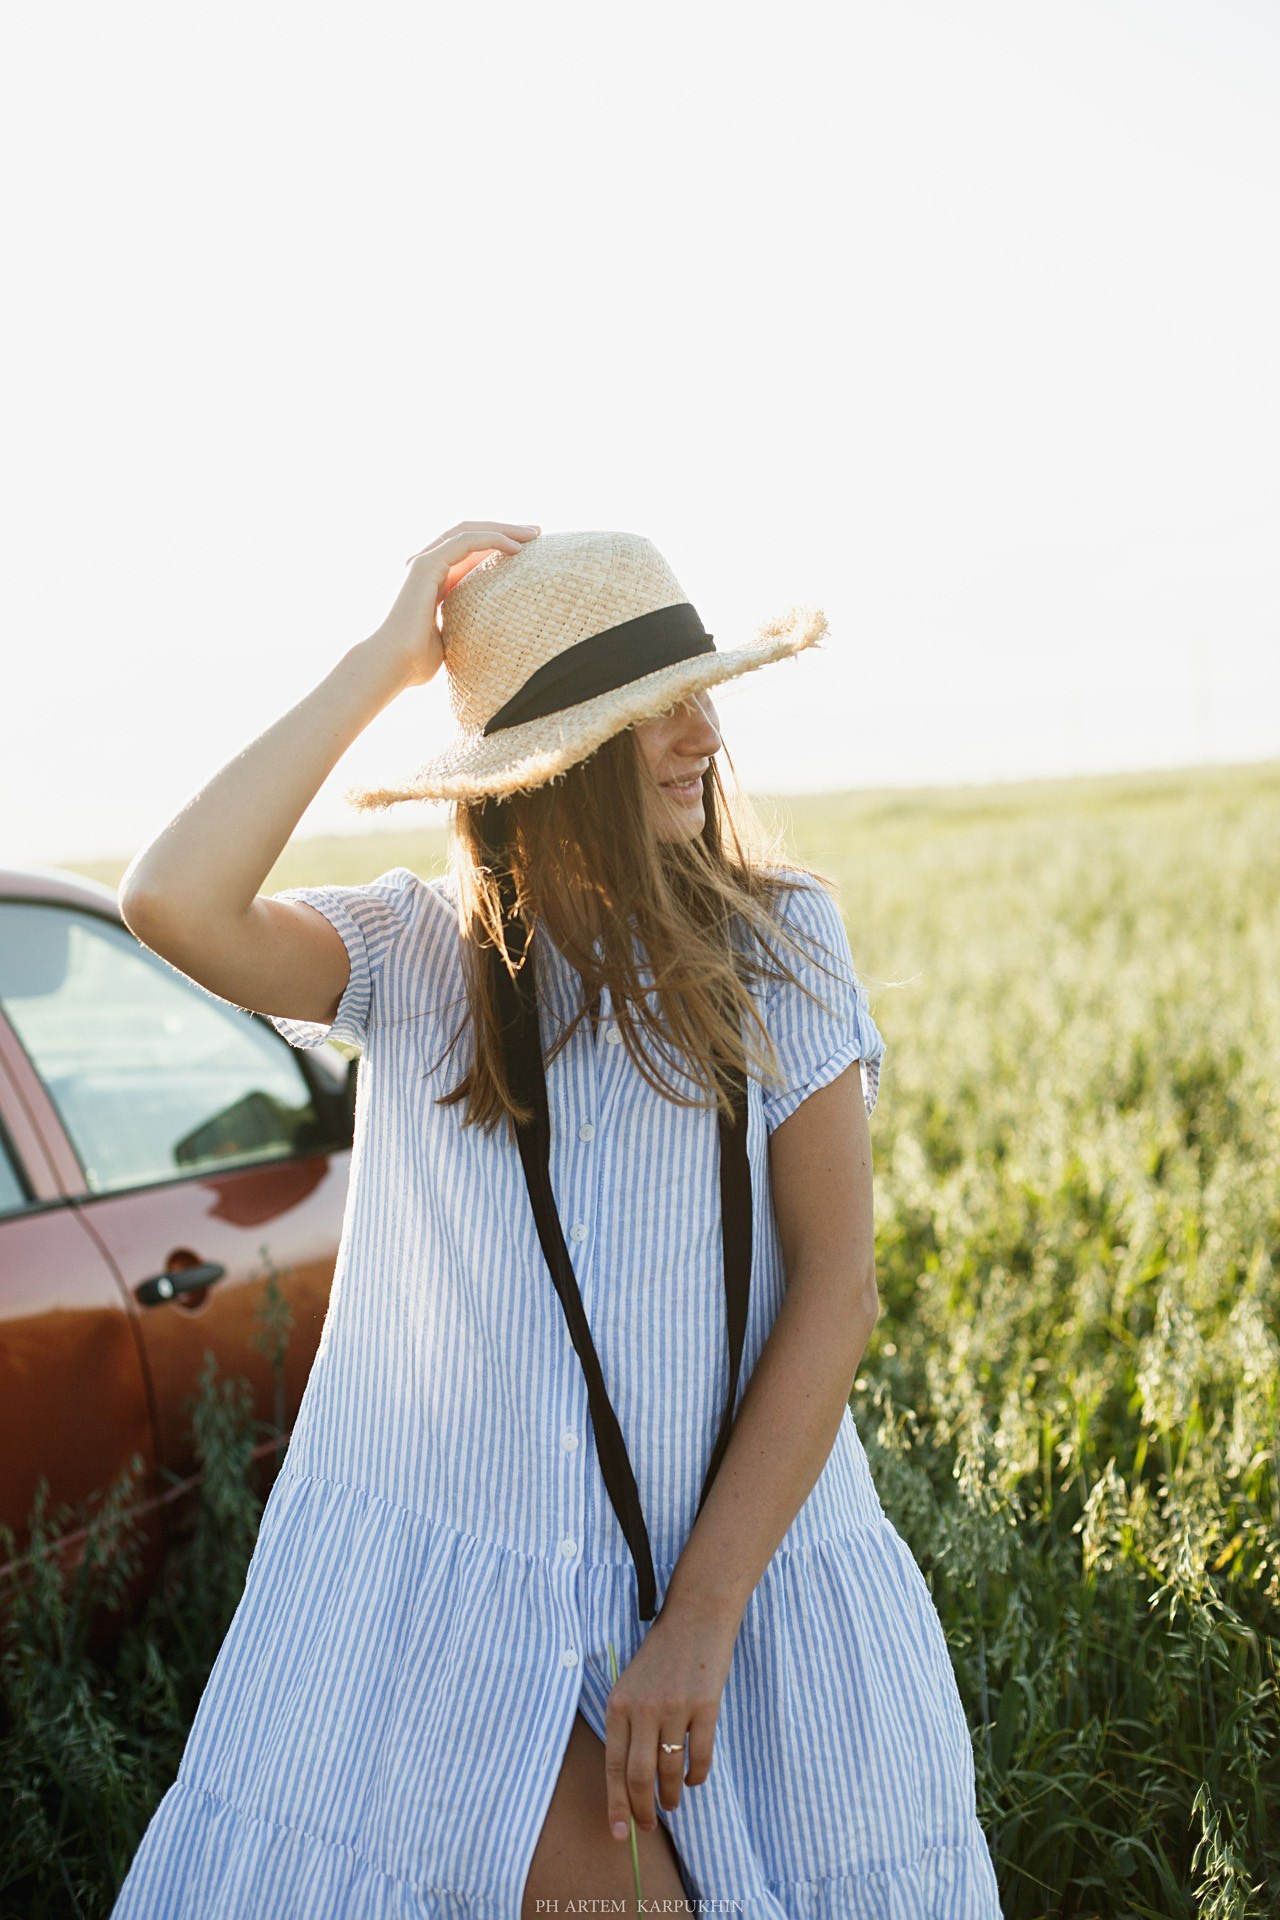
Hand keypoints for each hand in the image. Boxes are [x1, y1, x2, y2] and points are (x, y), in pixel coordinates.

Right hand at [369, 520, 540, 687]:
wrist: (392, 665)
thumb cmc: (417, 663)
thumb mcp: (452, 639)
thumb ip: (465, 628)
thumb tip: (490, 639)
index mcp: (432, 581)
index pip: (468, 553)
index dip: (497, 546)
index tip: (528, 549)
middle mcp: (426, 566)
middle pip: (470, 535)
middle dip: (505, 530)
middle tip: (536, 533)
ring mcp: (423, 562)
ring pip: (469, 531)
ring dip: (504, 529)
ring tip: (534, 534)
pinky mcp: (425, 564)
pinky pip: (465, 542)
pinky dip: (492, 540)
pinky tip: (516, 548)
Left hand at [604, 1601, 739, 1840]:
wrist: (696, 1617)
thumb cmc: (662, 1655)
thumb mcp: (632, 1684)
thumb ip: (628, 1724)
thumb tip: (629, 1780)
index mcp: (619, 1703)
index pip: (613, 1766)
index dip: (615, 1804)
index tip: (618, 1833)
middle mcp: (643, 1708)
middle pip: (639, 1775)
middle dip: (642, 1809)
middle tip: (649, 1826)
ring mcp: (675, 1707)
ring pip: (669, 1770)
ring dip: (670, 1795)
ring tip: (672, 1804)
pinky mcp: (705, 1706)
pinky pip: (699, 1755)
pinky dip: (696, 1775)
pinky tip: (693, 1780)